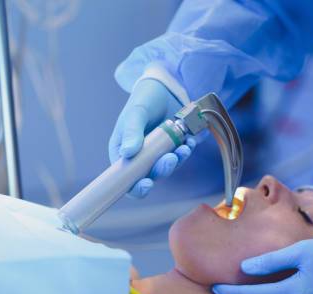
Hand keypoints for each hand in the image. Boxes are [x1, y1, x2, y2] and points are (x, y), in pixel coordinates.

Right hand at [109, 79, 193, 197]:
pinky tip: (190, 141)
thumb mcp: (135, 113)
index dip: (135, 187)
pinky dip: (186, 151)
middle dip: (162, 169)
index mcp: (123, 152)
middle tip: (171, 158)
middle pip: (150, 175)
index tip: (146, 183)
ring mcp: (158, 154)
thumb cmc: (144, 99)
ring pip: (167, 167)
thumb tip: (128, 154)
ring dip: (177, 160)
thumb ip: (132, 132)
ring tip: (184, 147)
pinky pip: (180, 156)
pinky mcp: (174, 149)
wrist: (165, 87)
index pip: (126, 178)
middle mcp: (140, 157)